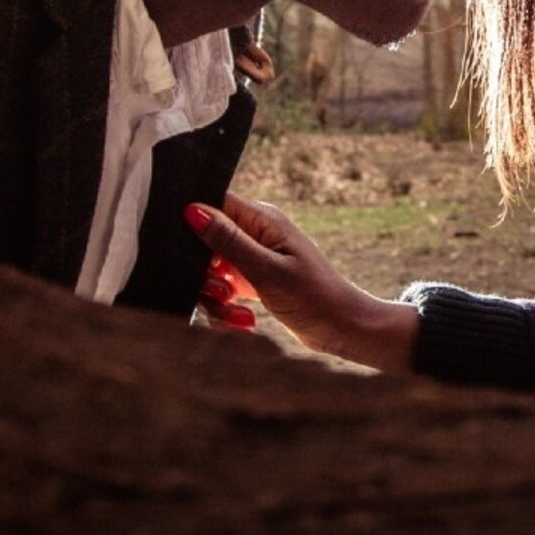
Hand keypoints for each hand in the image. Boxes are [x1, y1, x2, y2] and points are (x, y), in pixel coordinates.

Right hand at [184, 195, 417, 371]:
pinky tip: (244, 321)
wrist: (343, 329)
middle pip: (207, 243)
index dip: (195, 226)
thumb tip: (192, 210)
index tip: (194, 256)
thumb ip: (228, 241)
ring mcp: (254, 259)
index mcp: (263, 221)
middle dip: (205, 273)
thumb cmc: (314, 296)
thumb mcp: (267, 270)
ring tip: (239, 315)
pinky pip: (224, 291)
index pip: (215, 206)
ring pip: (212, 272)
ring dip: (217, 297)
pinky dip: (227, 309)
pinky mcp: (253, 281)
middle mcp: (257, 235)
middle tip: (223, 292)